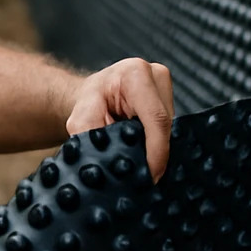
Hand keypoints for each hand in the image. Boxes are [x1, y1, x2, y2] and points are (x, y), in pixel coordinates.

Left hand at [65, 58, 174, 180]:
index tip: (151, 175)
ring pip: (170, 127)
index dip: (157, 150)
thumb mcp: (79, 120)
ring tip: (140, 162)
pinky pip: (170, 127)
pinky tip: (146, 152)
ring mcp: (166, 86)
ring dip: (156, 147)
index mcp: (134, 74)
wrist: (93, 94)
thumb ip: (91, 137)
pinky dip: (158, 142)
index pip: (156, 117)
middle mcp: (155, 75)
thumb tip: (105, 163)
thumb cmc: (87, 103)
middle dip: (156, 153)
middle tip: (143, 176)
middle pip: (166, 124)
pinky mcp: (170, 98)